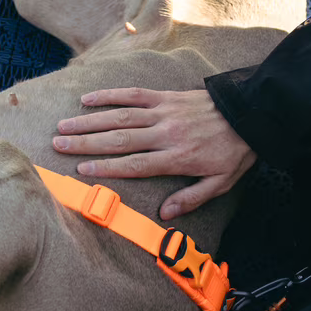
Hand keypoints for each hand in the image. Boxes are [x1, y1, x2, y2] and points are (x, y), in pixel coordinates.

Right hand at [54, 88, 256, 219]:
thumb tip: (165, 215)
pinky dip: (110, 95)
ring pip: (120, 116)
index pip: (135, 164)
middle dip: (86, 143)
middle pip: (119, 139)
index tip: (81, 169)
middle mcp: (165, 134)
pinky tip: (88, 99)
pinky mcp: (166, 97)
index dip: (106, 167)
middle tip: (59, 145)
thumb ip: (191, 198)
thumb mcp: (221, 183)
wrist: (251, 113)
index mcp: (176, 158)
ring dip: (90, 121)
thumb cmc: (234, 151)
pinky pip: (134, 94)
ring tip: (64, 126)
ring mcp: (164, 112)